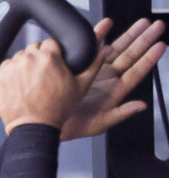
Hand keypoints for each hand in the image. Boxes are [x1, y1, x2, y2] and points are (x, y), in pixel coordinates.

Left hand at [0, 39, 92, 133]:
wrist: (34, 127)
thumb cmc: (57, 109)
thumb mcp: (81, 86)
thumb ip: (93, 64)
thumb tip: (105, 50)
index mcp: (49, 57)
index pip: (51, 42)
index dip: (53, 53)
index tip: (53, 63)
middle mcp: (29, 59)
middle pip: (34, 48)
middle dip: (39, 58)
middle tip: (42, 74)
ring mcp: (13, 68)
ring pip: (20, 56)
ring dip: (25, 64)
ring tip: (31, 81)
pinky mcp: (0, 77)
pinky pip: (6, 66)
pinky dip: (12, 72)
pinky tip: (20, 84)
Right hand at [61, 18, 166, 140]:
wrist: (46, 120)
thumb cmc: (71, 127)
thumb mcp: (98, 124)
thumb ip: (120, 114)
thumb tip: (140, 106)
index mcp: (114, 92)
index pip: (136, 72)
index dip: (149, 59)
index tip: (160, 46)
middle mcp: (107, 80)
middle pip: (130, 56)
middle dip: (144, 40)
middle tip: (156, 27)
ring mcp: (95, 72)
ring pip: (116, 49)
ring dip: (129, 35)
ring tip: (142, 23)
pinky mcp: (80, 67)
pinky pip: (93, 48)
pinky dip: (99, 36)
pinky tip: (106, 27)